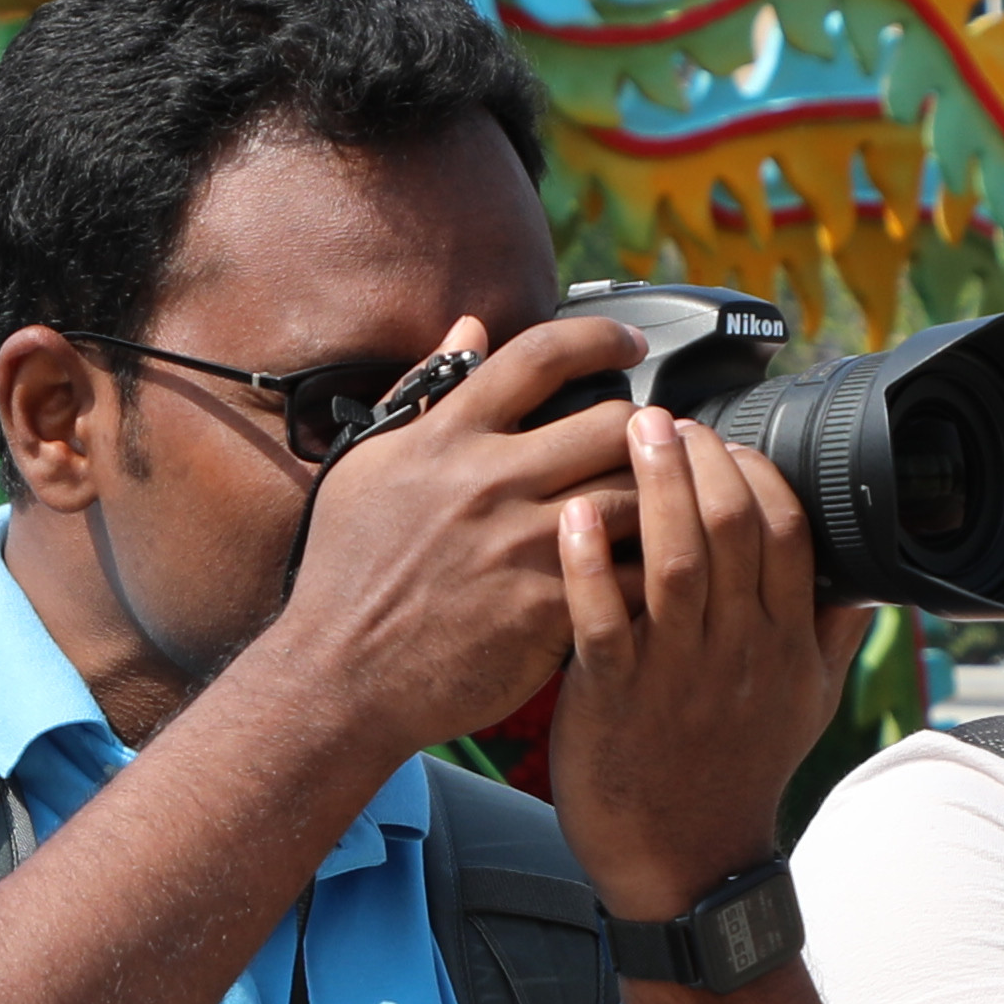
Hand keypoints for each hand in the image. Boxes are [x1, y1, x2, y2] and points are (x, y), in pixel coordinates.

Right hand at [250, 312, 643, 764]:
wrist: (338, 675)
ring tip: (665, 506)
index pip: (539, 357)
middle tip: (660, 445)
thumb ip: (421, 390)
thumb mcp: (366, 465)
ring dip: (658, 498)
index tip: (632, 344)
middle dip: (647, 431)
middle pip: (611, 424)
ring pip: (633, 496)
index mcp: (445, 438)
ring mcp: (520, 545)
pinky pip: (628, 572)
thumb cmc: (347, 571)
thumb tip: (471, 328)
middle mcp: (487, 481)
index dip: (600, 338)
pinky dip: (649, 567)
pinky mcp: (545, 608)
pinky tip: (652, 570)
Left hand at [545, 409, 861, 916]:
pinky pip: (603, 618)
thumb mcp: (805, 705)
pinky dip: (588, 563)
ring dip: (655, 488)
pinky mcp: (615, 698)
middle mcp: (739, 650)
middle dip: (704, 460)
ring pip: (677, 560)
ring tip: (631, 431)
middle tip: (666, 416)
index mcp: (784, 643)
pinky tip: (572, 515)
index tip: (725, 441)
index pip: (790, 533)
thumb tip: (865, 578)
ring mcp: (678, 674)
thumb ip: (831, 634)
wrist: (684, 865)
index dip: (759, 474)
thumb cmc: (735, 776)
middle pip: (737, 529)